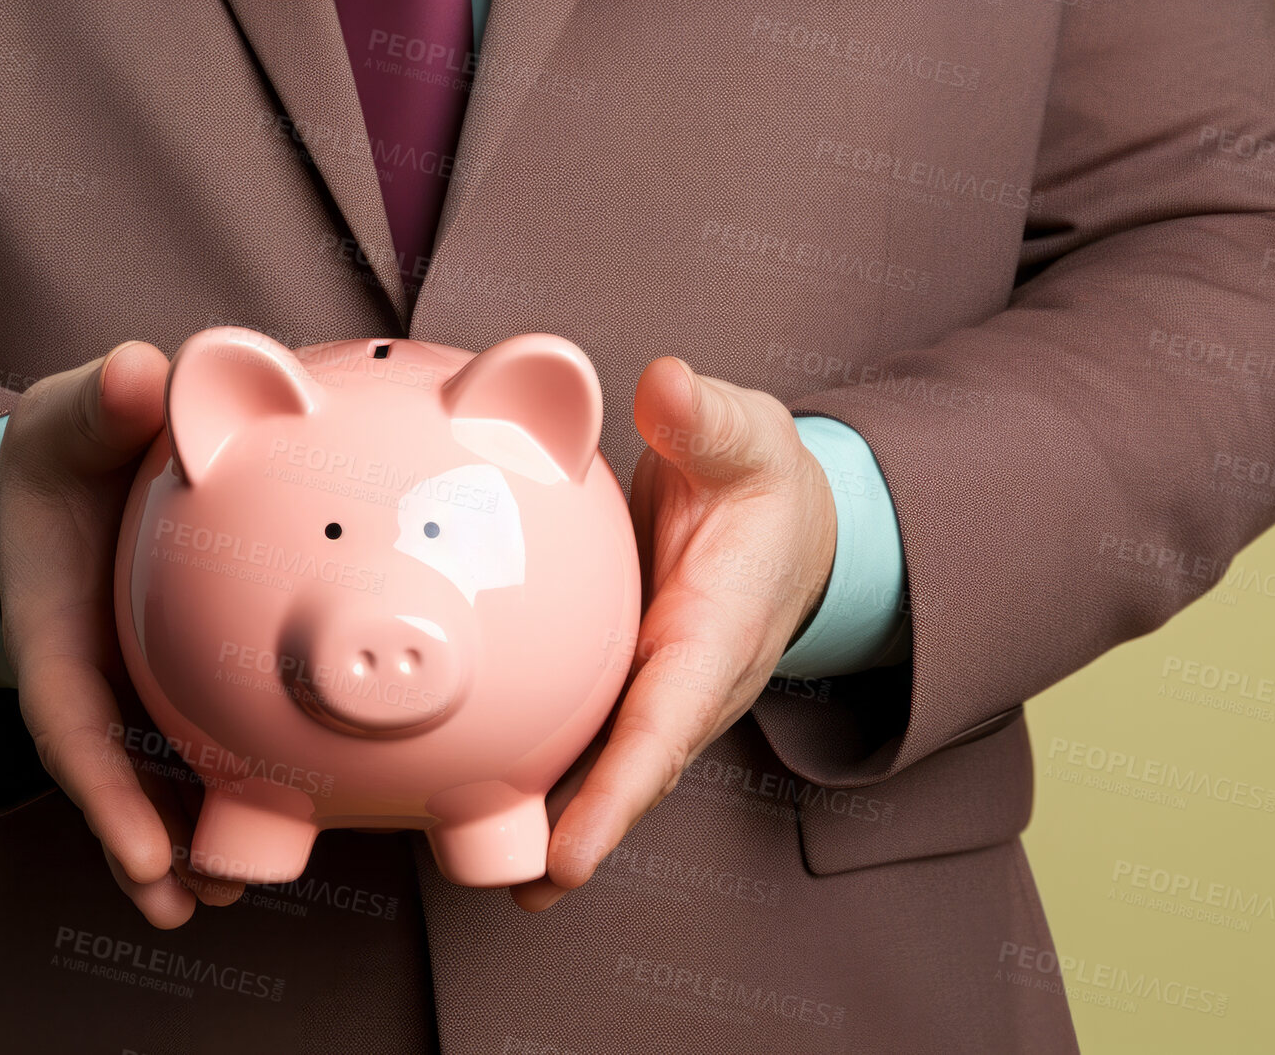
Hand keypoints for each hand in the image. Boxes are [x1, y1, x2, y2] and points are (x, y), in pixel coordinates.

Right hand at [0, 341, 243, 927]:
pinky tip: (272, 825)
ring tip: (222, 899)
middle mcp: (90, 672)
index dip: (105, 793)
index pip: (74, 721)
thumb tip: (138, 373)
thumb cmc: (65, 451)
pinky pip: (201, 736)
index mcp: (58, 628)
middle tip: (190, 902)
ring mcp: (129, 683)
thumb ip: (98, 402)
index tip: (140, 856)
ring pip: (155, 774)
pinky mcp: (171, 678)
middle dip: (144, 845)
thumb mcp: (66, 417)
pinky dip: (228, 788)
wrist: (72, 468)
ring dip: (185, 841)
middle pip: (112, 777)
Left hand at [512, 357, 835, 911]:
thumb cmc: (763, 483)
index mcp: (713, 634)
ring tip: (497, 879)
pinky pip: (587, 736)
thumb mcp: (745, 437)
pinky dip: (545, 775)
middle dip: (586, 834)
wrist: (791, 520)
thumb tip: (667, 387)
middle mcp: (686, 681)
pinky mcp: (627, 685)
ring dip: (559, 824)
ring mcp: (657, 691)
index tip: (574, 856)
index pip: (663, 722)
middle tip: (525, 887)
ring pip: (607, 765)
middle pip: (633, 769)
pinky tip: (482, 800)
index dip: (618, 792)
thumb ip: (707, 418)